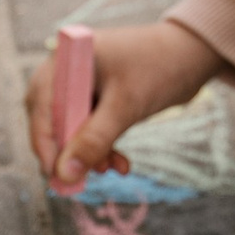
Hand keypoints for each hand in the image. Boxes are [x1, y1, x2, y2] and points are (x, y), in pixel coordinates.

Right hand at [24, 19, 223, 188]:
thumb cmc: (159, 69)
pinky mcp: (99, 95)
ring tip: (112, 169)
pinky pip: (90, 126)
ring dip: (89, 152)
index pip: (40, 106)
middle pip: (53, 118)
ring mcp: (83, 82)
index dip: (45, 144)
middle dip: (70, 151)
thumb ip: (93, 140)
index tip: (56, 176)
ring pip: (73, 127)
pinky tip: (119, 162)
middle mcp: (68, 69)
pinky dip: (102, 145)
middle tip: (83, 180)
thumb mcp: (125, 107)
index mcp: (66, 59)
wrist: (194, 54)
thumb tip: (64, 174)